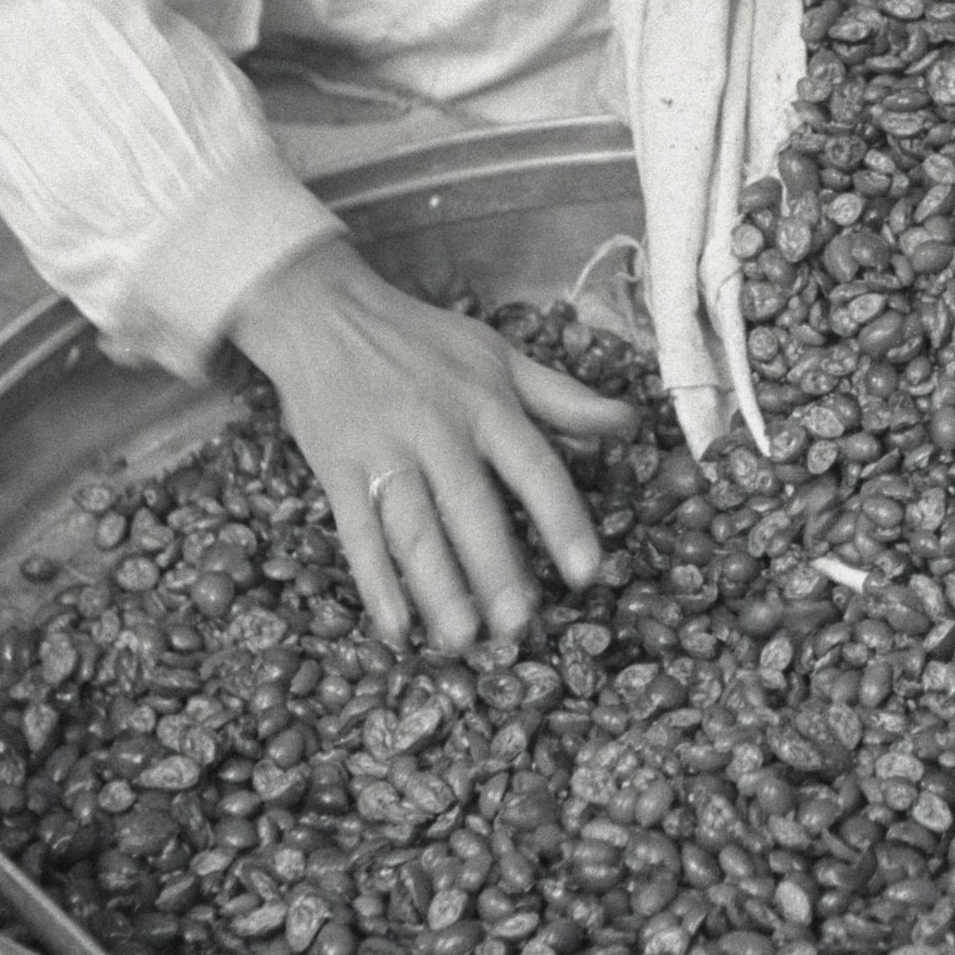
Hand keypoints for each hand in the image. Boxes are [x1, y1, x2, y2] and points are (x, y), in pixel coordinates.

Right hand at [226, 239, 640, 651]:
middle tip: (519, 626)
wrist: (324, 315)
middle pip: (470, 506)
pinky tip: (395, 629)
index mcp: (486, 403)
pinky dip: (374, 583)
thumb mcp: (499, 356)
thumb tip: (631, 421)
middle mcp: (437, 429)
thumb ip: (563, 397)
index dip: (562, 519)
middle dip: (495, 568)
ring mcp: (383, 451)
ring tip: (462, 639)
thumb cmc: (421, 340)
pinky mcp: (336, 470)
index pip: (534, 466)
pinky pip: (357, 533)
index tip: (588, 572)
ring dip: (436, 586)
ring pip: (413, 528)